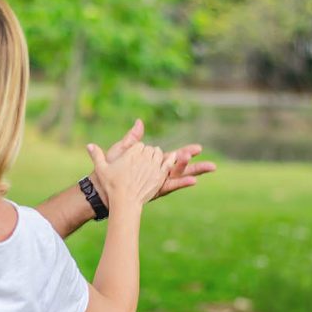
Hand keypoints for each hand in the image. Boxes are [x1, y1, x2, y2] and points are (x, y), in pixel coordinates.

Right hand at [88, 142, 175, 209]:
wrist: (124, 201)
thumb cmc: (111, 185)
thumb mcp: (101, 168)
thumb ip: (96, 154)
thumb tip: (88, 145)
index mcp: (131, 154)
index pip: (139, 145)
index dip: (137, 150)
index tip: (134, 157)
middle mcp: (143, 158)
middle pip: (150, 149)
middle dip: (147, 153)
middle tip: (142, 162)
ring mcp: (153, 166)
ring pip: (159, 154)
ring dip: (156, 156)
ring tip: (152, 163)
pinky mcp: (160, 175)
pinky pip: (168, 162)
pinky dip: (170, 159)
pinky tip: (170, 159)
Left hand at [100, 119, 215, 199]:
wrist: (101, 186)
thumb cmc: (111, 169)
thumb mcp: (122, 151)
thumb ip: (133, 138)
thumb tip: (140, 121)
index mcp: (151, 163)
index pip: (173, 156)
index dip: (186, 152)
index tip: (199, 148)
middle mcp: (156, 173)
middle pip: (180, 167)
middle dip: (194, 163)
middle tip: (211, 162)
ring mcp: (156, 182)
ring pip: (178, 176)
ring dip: (191, 171)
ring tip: (208, 167)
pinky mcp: (154, 189)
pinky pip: (171, 186)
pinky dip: (182, 183)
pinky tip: (194, 181)